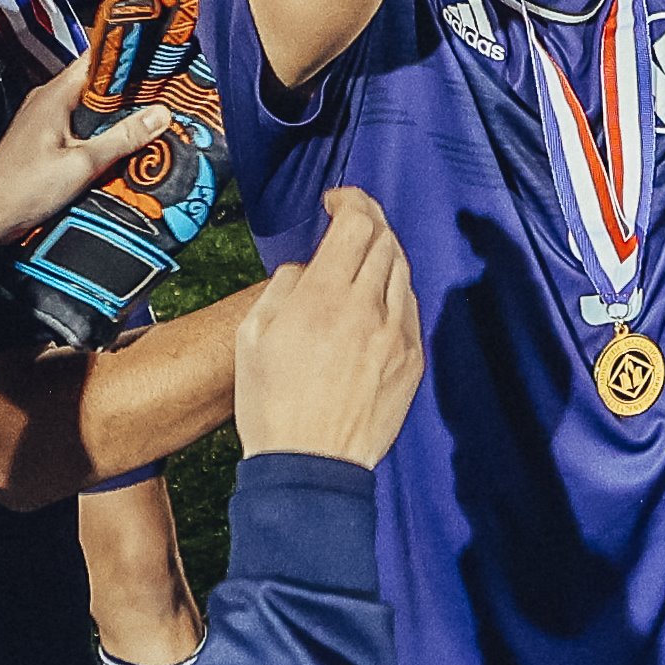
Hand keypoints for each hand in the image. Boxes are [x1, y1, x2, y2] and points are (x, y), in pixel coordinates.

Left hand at [0, 58, 173, 250]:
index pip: (94, 59)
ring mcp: (42, 118)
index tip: (157, 57)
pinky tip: (121, 140)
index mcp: (54, 95)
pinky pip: (78, 123)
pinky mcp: (42, 138)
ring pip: (87, 104)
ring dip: (115, 109)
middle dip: (128, 85)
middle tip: (165, 90)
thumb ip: (122, 138)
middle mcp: (47, 99)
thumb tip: (161, 113)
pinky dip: (100, 127)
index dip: (125, 55)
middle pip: (94, 81)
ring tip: (152, 113)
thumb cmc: (27, 189)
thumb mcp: (83, 165)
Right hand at [237, 187, 420, 465]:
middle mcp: (367, 309)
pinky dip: (395, 292)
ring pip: (402, 270)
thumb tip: (308, 268)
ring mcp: (396, 335)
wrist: (311, 465)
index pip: (356, 223)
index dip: (350, 200)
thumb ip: (283, 287)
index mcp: (323, 298)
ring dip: (384, 253)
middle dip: (369, 220)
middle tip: (352, 221)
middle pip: (384, 239)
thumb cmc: (272, 405)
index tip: (337, 201)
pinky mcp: (412, 360)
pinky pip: (410, 308)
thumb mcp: (252, 336)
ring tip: (364, 257)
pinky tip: (377, 300)